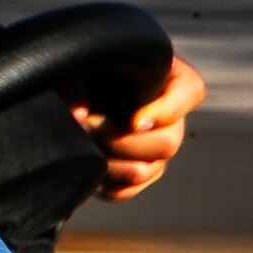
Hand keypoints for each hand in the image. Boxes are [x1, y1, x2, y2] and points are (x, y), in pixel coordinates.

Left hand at [73, 55, 205, 201]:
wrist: (63, 85)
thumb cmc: (75, 66)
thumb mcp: (78, 64)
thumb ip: (76, 83)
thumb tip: (76, 115)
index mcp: (164, 75)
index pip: (189, 91)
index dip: (167, 111)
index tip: (134, 122)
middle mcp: (165, 113)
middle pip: (168, 142)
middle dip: (122, 141)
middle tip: (89, 128)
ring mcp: (150, 144)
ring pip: (149, 169)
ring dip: (112, 164)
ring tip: (83, 145)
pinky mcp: (130, 168)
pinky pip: (126, 188)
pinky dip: (104, 183)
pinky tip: (85, 166)